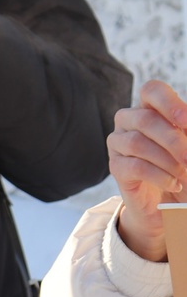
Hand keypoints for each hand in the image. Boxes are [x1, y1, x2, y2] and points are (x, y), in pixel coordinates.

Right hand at [109, 80, 186, 261]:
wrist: (169, 206)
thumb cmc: (184, 171)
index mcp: (151, 110)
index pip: (152, 91)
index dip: (169, 103)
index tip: (186, 122)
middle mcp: (130, 122)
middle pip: (145, 119)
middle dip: (173, 140)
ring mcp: (119, 144)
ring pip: (137, 142)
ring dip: (167, 160)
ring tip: (183, 175)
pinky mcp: (116, 167)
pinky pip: (134, 166)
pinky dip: (159, 176)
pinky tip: (173, 183)